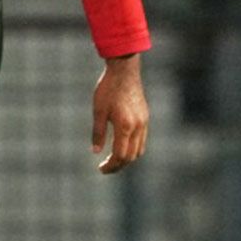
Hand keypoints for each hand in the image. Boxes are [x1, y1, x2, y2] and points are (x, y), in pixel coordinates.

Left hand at [91, 54, 148, 173]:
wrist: (124, 71)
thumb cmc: (108, 89)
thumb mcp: (98, 111)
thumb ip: (98, 132)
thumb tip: (95, 151)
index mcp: (125, 126)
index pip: (120, 155)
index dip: (111, 166)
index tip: (101, 169)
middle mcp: (138, 127)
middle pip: (131, 156)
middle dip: (118, 165)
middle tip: (105, 168)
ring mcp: (144, 122)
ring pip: (139, 150)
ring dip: (127, 158)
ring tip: (113, 160)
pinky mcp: (145, 117)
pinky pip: (142, 140)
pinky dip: (133, 148)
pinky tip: (121, 146)